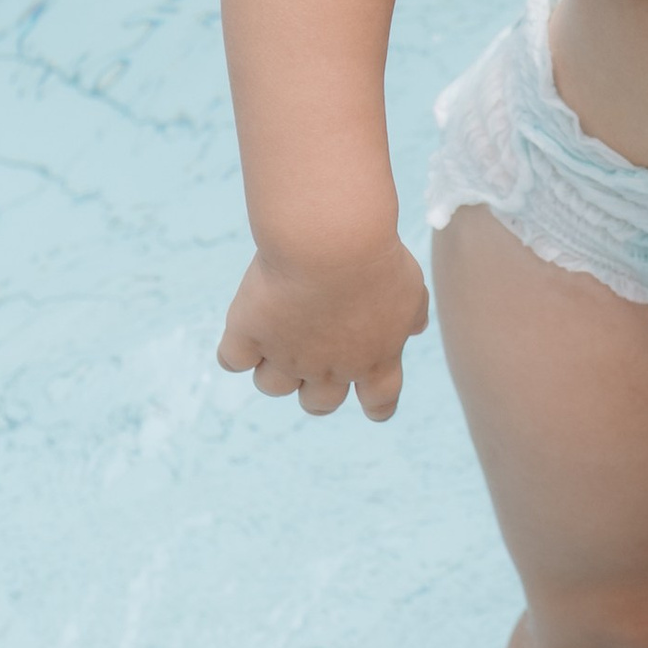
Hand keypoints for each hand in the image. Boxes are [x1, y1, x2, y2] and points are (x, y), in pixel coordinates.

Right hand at [218, 240, 428, 419]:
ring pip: (272, 386)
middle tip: (312, 360)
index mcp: (376, 359)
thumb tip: (415, 329)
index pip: (380, 402)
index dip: (377, 406)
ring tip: (277, 335)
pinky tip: (245, 328)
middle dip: (315, 390)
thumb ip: (412, 314)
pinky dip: (236, 350)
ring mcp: (286, 355)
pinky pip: (232, 360)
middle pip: (318, 404)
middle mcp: (330, 368)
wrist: (329, 241)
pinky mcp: (249, 334)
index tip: (373, 406)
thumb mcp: (410, 285)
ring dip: (274, 368)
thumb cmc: (376, 257)